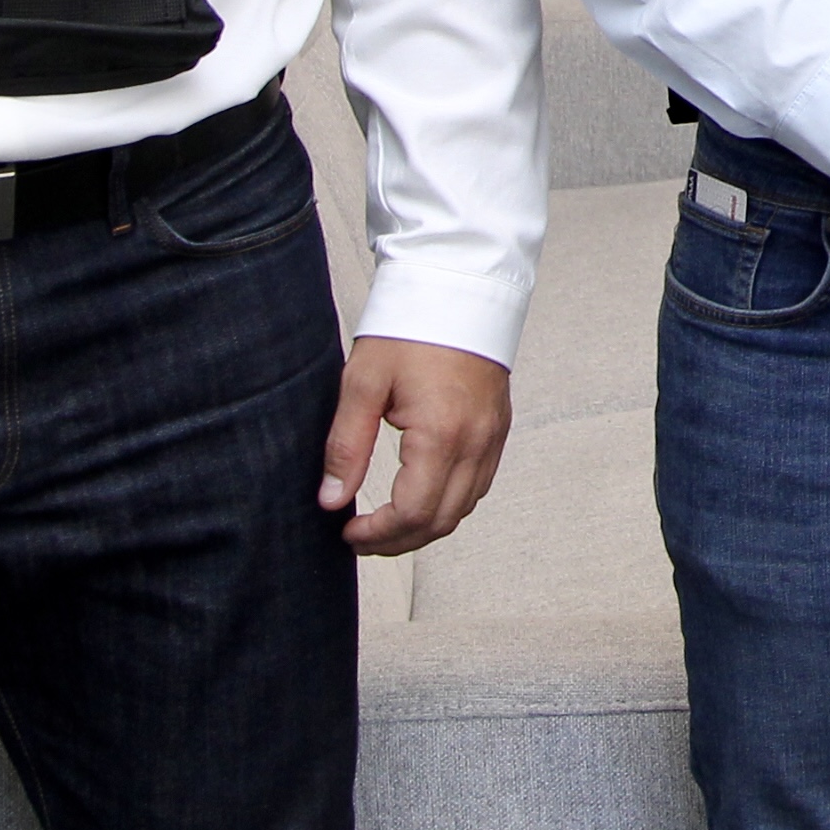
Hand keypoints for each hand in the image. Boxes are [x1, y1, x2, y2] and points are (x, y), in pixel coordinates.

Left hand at [317, 338, 513, 555]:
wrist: (458, 288)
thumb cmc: (409, 328)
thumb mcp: (363, 383)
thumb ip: (345, 447)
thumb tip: (330, 499)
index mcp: (441, 434)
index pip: (412, 513)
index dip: (377, 534)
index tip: (346, 532)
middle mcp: (476, 443)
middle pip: (441, 522)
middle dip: (398, 541)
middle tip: (360, 537)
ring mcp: (493, 437)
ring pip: (463, 508)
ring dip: (424, 526)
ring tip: (386, 523)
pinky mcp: (499, 429)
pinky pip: (478, 485)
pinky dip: (448, 503)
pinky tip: (420, 495)